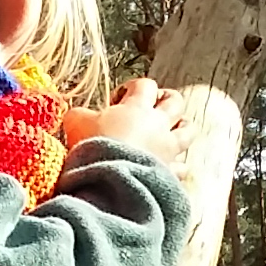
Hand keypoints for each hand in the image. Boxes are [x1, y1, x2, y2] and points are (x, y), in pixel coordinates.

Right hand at [63, 76, 192, 175]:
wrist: (109, 181)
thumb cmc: (95, 147)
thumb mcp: (76, 123)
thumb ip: (79, 115)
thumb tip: (77, 114)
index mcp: (137, 107)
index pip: (145, 84)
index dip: (132, 87)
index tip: (118, 101)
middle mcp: (158, 125)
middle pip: (175, 101)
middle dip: (166, 100)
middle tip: (152, 108)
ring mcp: (167, 149)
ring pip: (188, 130)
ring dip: (182, 127)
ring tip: (172, 131)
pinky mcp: (169, 172)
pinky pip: (182, 167)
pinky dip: (177, 166)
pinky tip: (168, 168)